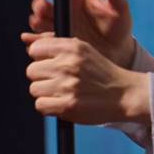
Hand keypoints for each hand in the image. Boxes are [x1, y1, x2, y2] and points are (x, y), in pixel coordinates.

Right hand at [22, 0, 134, 67]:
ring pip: (39, 23)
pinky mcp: (56, 45)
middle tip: (43, 7)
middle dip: (40, 5)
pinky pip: (41, 43)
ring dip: (36, 22)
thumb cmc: (118, 26)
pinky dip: (35, 42)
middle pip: (43, 5)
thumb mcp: (118, 6)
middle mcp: (63, 11)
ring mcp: (59, 28)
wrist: (117, 52)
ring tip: (39, 23)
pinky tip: (35, 42)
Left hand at [26, 36, 150, 124]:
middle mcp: (68, 63)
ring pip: (34, 89)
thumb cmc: (102, 73)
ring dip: (45, 93)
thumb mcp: (84, 51)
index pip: (35, 48)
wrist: (123, 94)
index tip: (48, 64)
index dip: (39, 57)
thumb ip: (59, 47)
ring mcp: (67, 85)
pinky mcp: (67, 105)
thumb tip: (29, 47)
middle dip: (41, 77)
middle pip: (31, 70)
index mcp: (72, 47)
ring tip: (62, 92)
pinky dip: (49, 107)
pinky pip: (40, 105)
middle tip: (57, 81)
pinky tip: (62, 103)